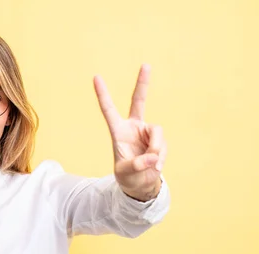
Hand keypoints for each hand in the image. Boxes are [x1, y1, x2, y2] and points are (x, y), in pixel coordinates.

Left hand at [93, 64, 166, 200]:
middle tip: (146, 65)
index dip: (103, 94)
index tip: (96, 77)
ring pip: (157, 132)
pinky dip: (161, 157)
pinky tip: (155, 166)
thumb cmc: (127, 178)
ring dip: (155, 149)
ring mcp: (147, 132)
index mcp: (118, 131)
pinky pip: (163, 145)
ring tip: (151, 164)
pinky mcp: (159, 140)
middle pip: (139, 101)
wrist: (141, 185)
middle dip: (143, 83)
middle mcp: (133, 127)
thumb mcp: (125, 174)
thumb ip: (137, 165)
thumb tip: (153, 157)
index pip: (109, 110)